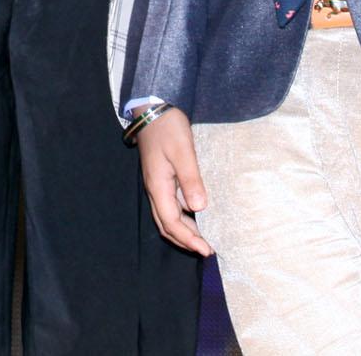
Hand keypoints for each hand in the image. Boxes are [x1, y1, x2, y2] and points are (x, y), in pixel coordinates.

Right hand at [137, 108, 212, 255]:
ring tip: (203, 240)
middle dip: (185, 241)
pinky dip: (182, 219)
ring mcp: (157, 185)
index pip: (171, 223)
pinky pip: (170, 207)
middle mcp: (155, 190)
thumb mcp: (183, 152)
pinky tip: (196, 217)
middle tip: (207, 251)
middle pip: (166, 226)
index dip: (189, 240)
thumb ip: (191, 180)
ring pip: (167, 218)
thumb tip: (199, 208)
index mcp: (158, 186)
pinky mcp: (161, 179)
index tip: (207, 250)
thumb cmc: (168, 128)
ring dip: (184, 232)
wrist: (153, 110)